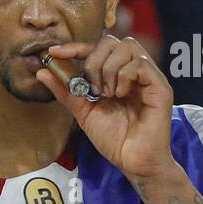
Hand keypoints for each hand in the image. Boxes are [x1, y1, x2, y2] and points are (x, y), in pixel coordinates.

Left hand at [36, 36, 177, 182]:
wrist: (132, 161)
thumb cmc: (113, 138)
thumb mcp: (83, 111)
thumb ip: (66, 91)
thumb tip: (42, 72)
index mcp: (115, 75)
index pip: (96, 48)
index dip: (75, 47)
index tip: (54, 52)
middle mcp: (132, 71)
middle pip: (112, 41)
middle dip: (93, 61)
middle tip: (92, 88)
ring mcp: (148, 77)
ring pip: (127, 47)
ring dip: (108, 69)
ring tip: (106, 94)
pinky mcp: (160, 86)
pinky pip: (140, 64)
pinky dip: (124, 76)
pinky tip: (119, 95)